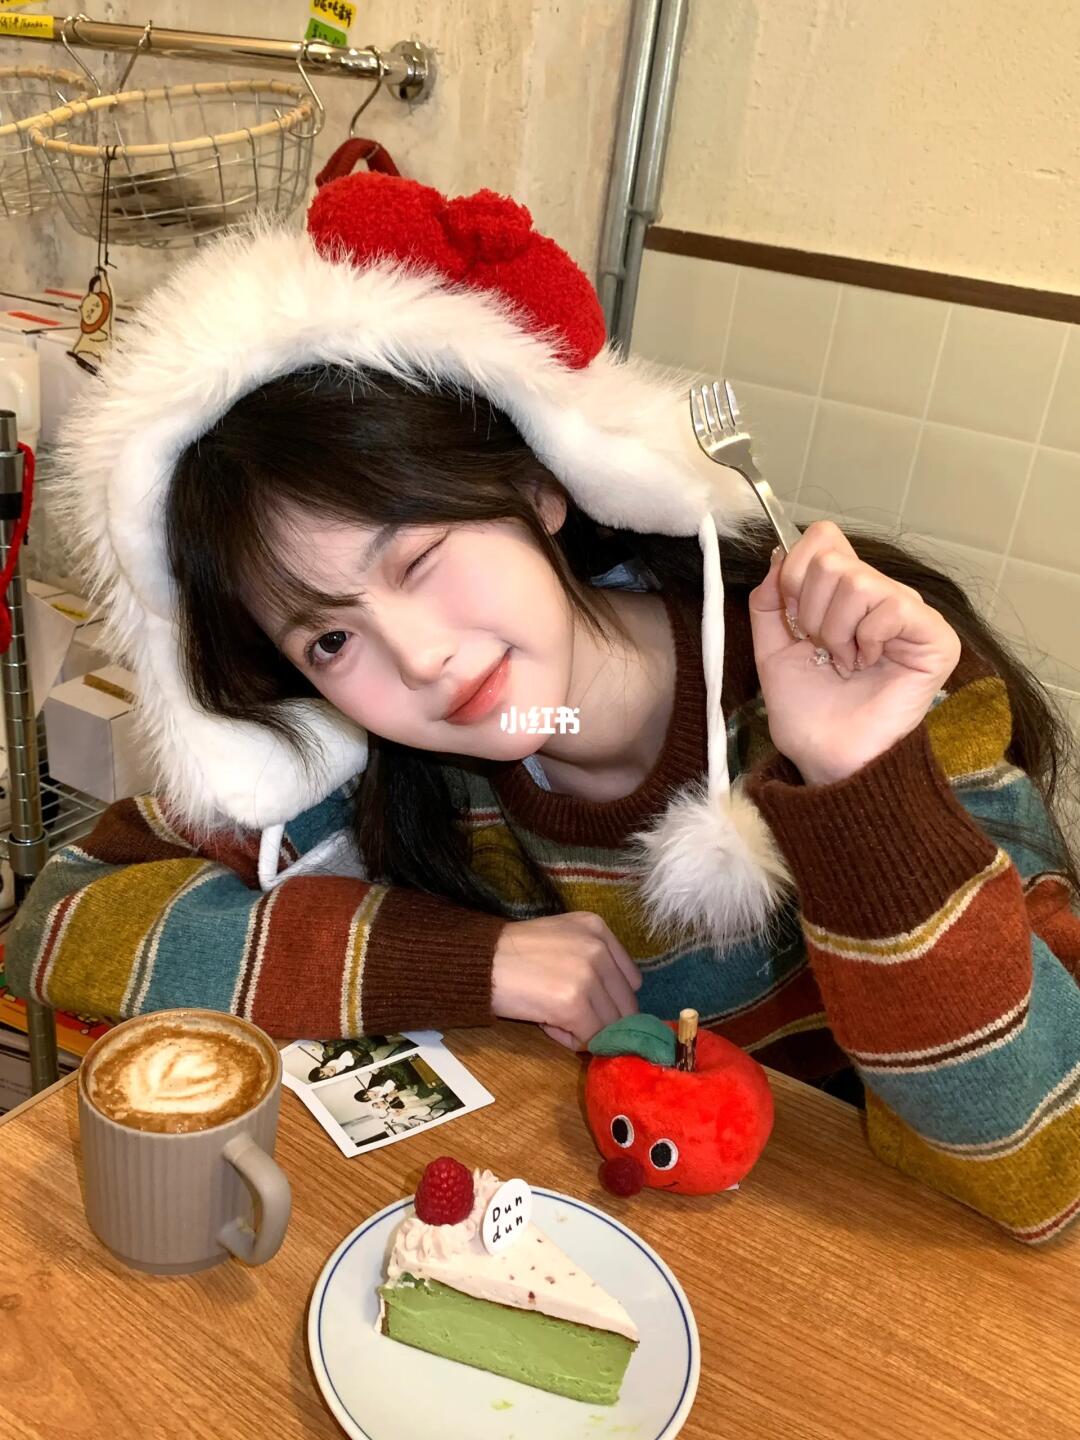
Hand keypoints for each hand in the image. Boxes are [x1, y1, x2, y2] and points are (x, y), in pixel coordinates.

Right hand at [491, 911, 641, 1051]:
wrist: (477, 962)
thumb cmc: (513, 954)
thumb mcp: (562, 940)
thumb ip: (593, 962)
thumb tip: (617, 1013)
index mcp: (598, 928)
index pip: (630, 981)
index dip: (609, 1000)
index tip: (583, 1003)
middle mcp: (599, 948)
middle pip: (625, 1006)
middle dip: (599, 1018)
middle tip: (564, 1015)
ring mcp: (589, 975)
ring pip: (609, 1025)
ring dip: (583, 1031)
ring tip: (551, 1017)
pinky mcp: (575, 1004)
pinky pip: (590, 1038)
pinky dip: (571, 1041)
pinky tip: (546, 1024)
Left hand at [747, 521, 961, 785]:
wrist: (828, 756)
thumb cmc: (807, 712)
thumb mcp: (773, 650)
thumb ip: (769, 603)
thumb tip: (776, 557)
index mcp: (842, 594)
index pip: (824, 537)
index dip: (796, 571)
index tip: (793, 618)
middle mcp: (879, 594)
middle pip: (833, 558)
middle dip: (810, 612)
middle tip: (824, 651)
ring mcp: (908, 612)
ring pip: (857, 581)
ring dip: (836, 632)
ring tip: (846, 663)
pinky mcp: (934, 635)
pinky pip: (890, 606)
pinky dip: (867, 639)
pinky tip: (870, 665)